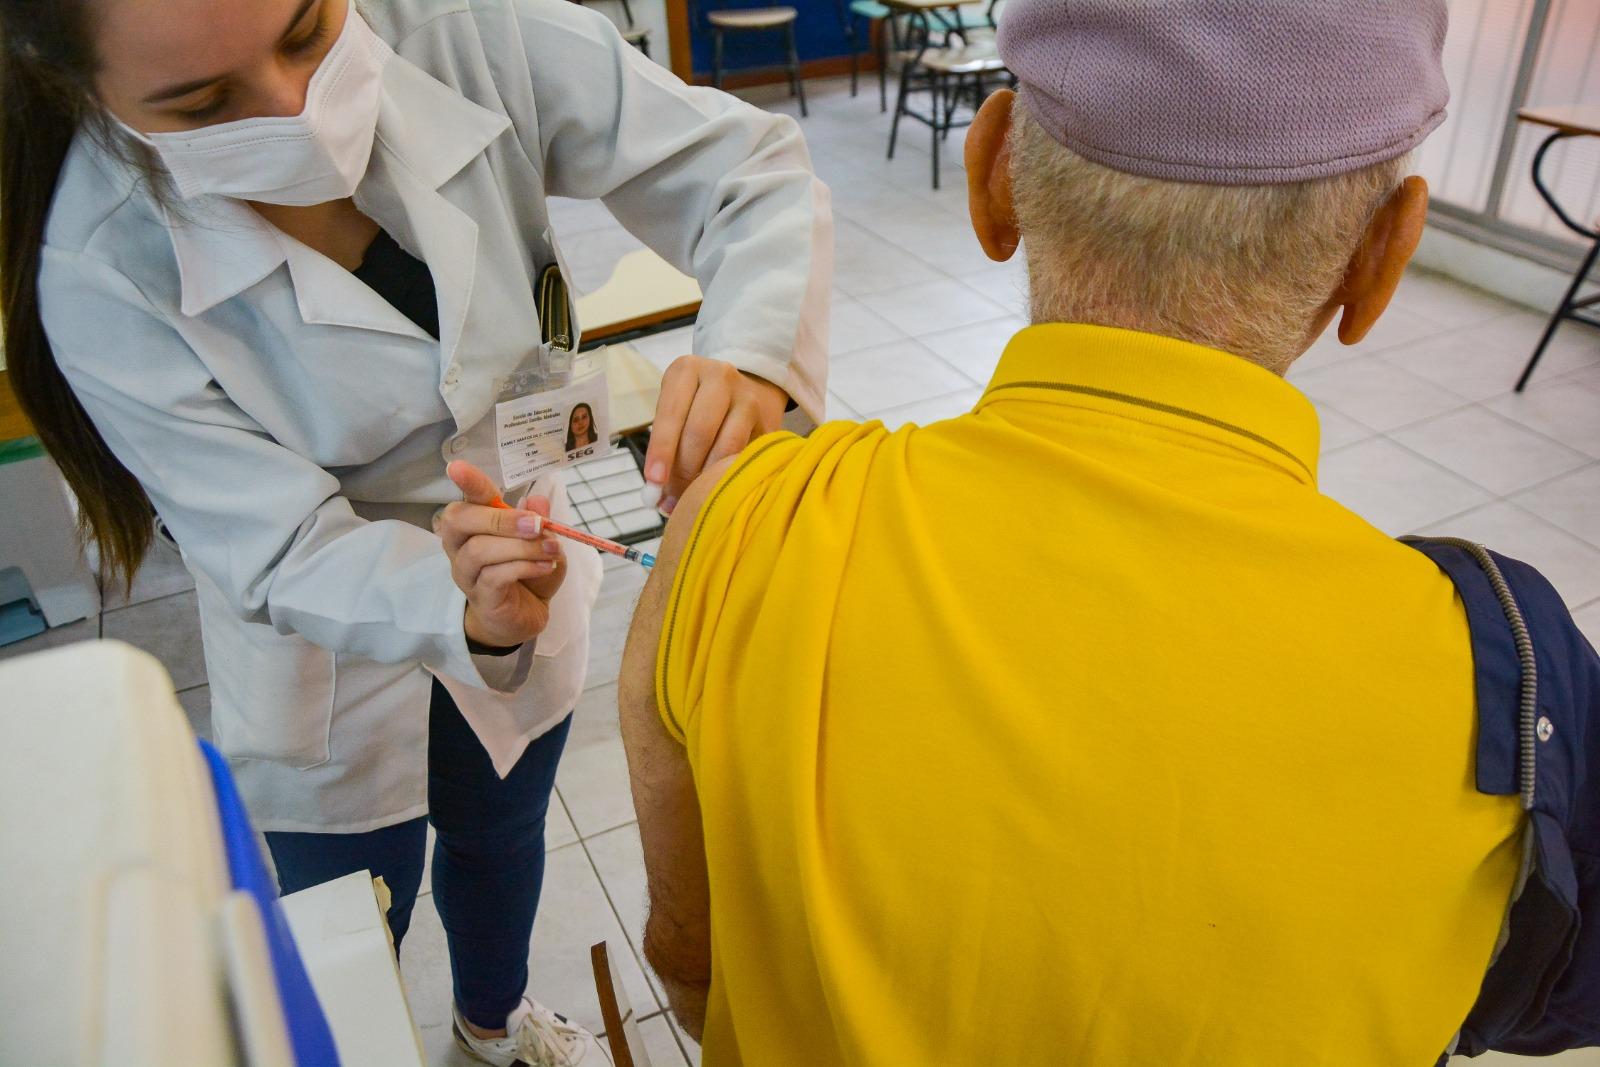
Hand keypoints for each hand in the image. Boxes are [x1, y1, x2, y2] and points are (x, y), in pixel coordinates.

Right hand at [442, 461, 566, 648]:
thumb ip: (540, 522)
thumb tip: (538, 502)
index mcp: (475, 524)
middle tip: (536, 524)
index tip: (457, 467)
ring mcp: (466, 572)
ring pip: (479, 550)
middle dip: (500, 518)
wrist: (524, 617)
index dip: (465, 483)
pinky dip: (524, 567)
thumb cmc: (527, 574)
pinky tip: (544, 566)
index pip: (467, 499)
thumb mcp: (542, 543)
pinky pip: (495, 576)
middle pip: (460, 520)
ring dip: (521, 546)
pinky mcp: (480, 596)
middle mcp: (461, 545)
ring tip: (550, 549)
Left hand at [644, 357, 786, 512]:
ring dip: (707, 478)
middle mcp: (720, 376)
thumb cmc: (697, 405)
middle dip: (684, 471)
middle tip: (673, 499)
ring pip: (727, 446)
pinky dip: (729, 477)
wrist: (747, 388)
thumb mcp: (677, 409)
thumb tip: (659, 497)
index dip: (662, 450)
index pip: (671, 413)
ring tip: (694, 499)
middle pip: (700, 431)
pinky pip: (747, 456)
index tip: (654, 481)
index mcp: (687, 370)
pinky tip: (718, 490)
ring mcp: (748, 398)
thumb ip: (666, 445)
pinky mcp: (769, 421)